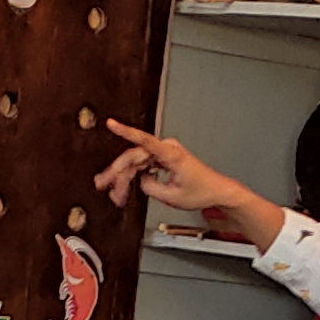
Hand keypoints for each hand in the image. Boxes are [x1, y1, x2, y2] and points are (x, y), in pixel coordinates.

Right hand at [92, 122, 284, 246]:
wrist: (216, 191)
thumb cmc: (201, 191)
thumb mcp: (171, 196)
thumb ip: (149, 187)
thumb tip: (137, 180)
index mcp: (171, 154)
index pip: (144, 140)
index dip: (126, 131)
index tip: (111, 123)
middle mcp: (166, 149)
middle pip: (134, 158)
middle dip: (117, 174)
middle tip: (102, 185)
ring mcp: (164, 153)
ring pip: (136, 164)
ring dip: (124, 180)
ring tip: (114, 195)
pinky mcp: (163, 159)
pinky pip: (143, 166)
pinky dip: (134, 178)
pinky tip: (125, 189)